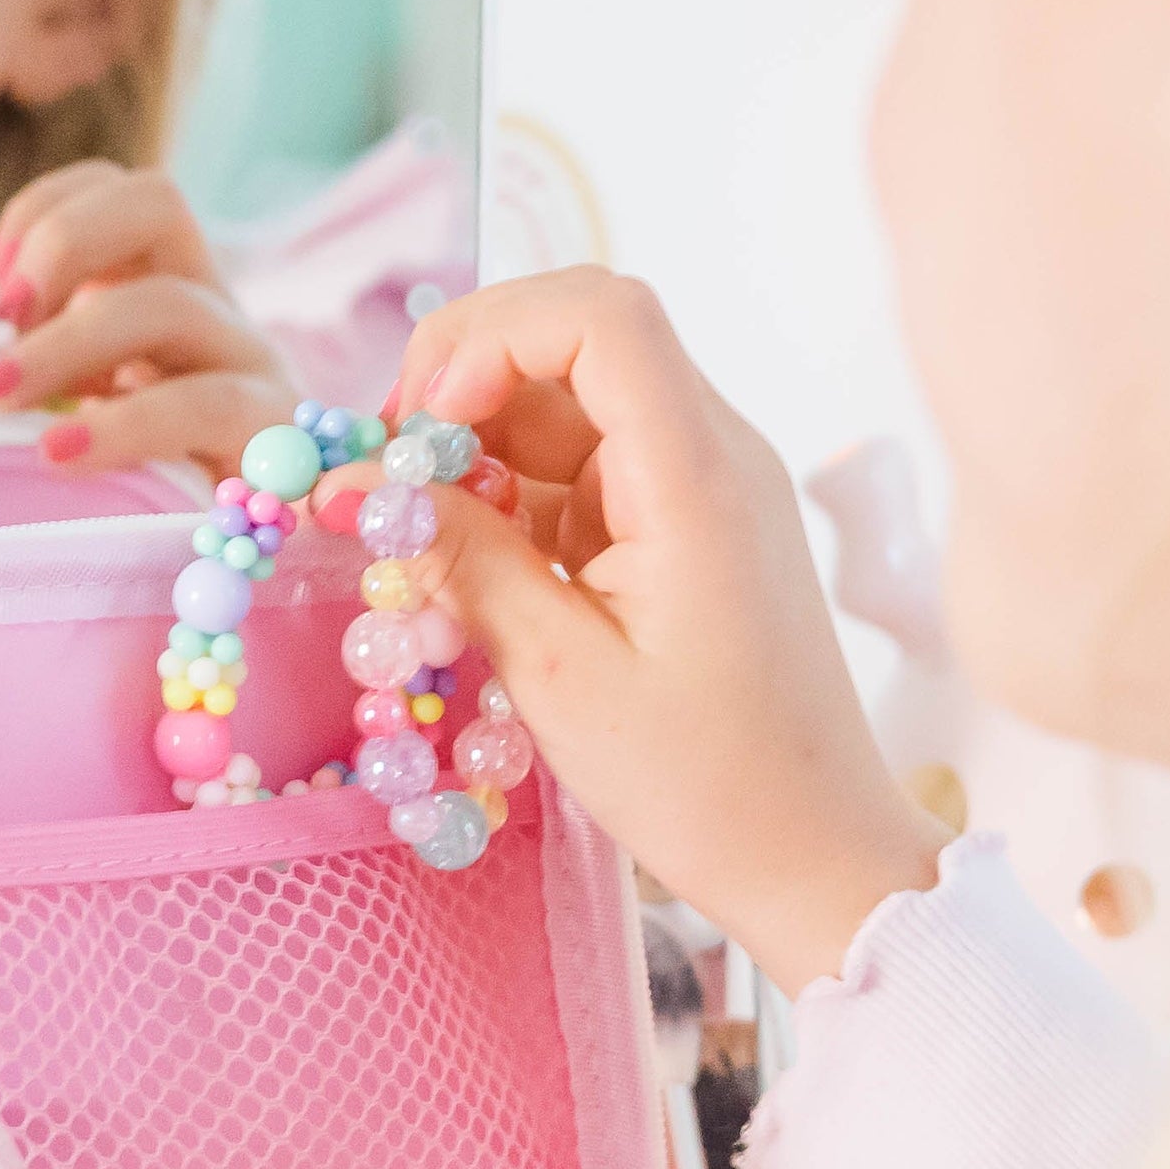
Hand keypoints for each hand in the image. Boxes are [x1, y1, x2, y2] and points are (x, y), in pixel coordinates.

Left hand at [0, 162, 293, 475]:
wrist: (246, 580)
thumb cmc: (144, 499)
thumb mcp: (65, 425)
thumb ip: (1, 386)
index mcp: (163, 292)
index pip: (116, 189)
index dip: (43, 213)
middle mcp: (216, 311)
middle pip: (158, 203)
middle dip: (62, 245)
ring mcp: (254, 366)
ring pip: (175, 304)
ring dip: (69, 343)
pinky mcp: (275, 436)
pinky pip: (206, 405)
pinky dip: (124, 425)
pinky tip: (61, 452)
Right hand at [361, 269, 948, 995]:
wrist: (810, 851)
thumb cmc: (702, 782)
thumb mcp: (561, 676)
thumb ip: (461, 562)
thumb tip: (358, 486)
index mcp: (698, 478)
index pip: (601, 317)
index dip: (491, 338)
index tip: (421, 429)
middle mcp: (710, 454)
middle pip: (573, 341)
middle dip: (460, 386)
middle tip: (392, 477)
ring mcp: (698, 486)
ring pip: (564, 404)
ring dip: (475, 449)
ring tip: (418, 537)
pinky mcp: (679, 526)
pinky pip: (579, 468)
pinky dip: (508, 497)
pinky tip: (470, 565)